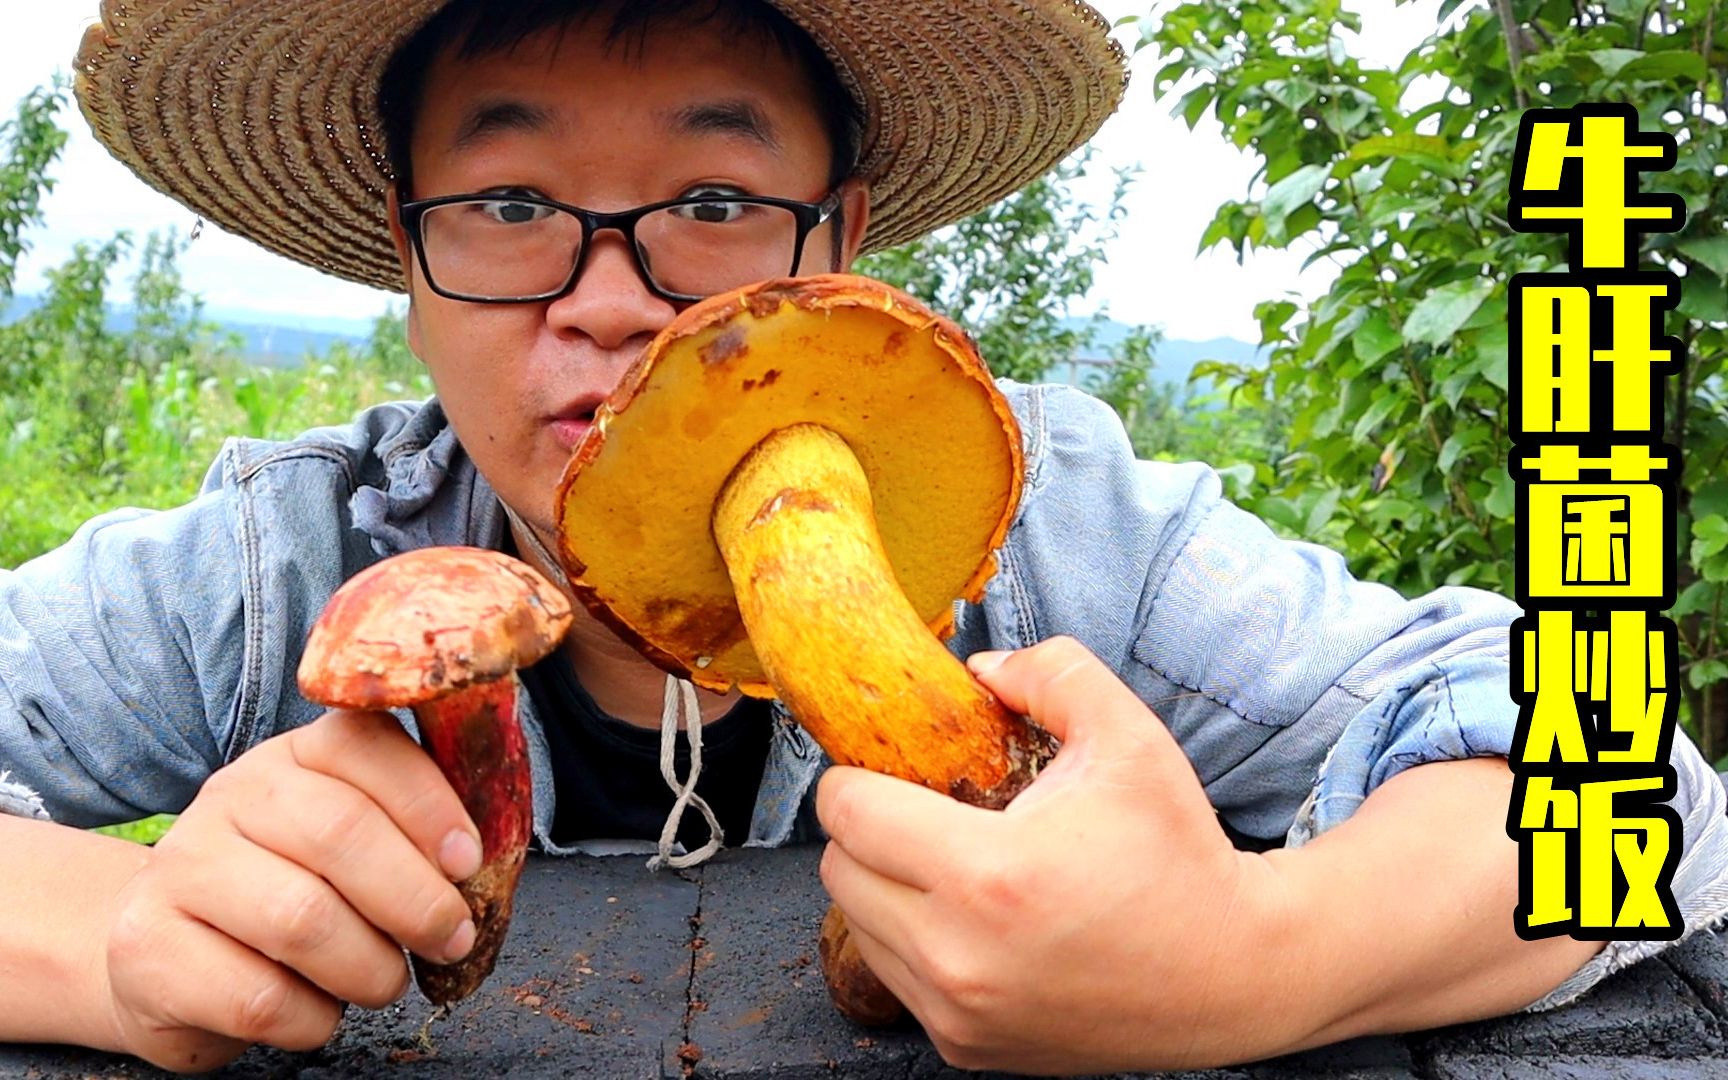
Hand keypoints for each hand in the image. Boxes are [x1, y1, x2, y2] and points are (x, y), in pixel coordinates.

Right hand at [99, 709, 483, 1072]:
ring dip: (371, 968)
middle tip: (451, 939)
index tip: (469, 861)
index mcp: (294, 756)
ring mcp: (180, 868)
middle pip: (340, 833)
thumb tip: (482, 864)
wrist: (168, 953)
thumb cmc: (292, 892)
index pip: (364, 745)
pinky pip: (259, 998)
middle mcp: (231, 796)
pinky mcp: (148, 949)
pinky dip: (315, 1019)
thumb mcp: (352, 844)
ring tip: (384, 980)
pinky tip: (320, 1011)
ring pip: (302, 920)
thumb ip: (411, 833)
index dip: (429, 803)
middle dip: (417, 899)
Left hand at [816, 636, 1282, 1073]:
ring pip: (859, 928)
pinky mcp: (968, 1049)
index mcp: (989, 874)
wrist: (1233, 973)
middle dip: (865, 828)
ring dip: (883, 887)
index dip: (855, 776)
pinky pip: (897, 977)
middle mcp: (959, 955)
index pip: (848, 814)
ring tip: (946, 862)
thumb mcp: (1129, 736)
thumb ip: (1051, 675)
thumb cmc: (1179, 855)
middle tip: (917, 809)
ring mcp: (959, 1012)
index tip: (887, 765)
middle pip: (839, 871)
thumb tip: (978, 668)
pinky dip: (912, 941)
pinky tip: (969, 917)